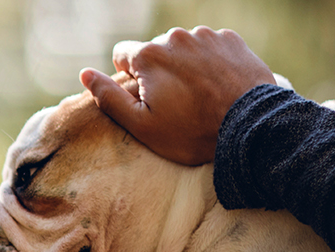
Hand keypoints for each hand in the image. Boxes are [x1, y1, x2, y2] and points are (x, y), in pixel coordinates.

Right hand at [80, 26, 275, 165]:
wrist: (250, 128)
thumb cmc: (192, 132)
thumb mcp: (142, 125)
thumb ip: (109, 97)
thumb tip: (85, 74)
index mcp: (149, 55)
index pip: (123, 55)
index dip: (130, 78)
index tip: (147, 99)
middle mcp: (176, 37)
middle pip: (155, 51)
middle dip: (159, 72)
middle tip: (177, 103)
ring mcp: (206, 36)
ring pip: (184, 48)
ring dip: (186, 66)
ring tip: (200, 96)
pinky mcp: (231, 40)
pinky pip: (211, 47)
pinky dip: (210, 62)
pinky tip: (219, 86)